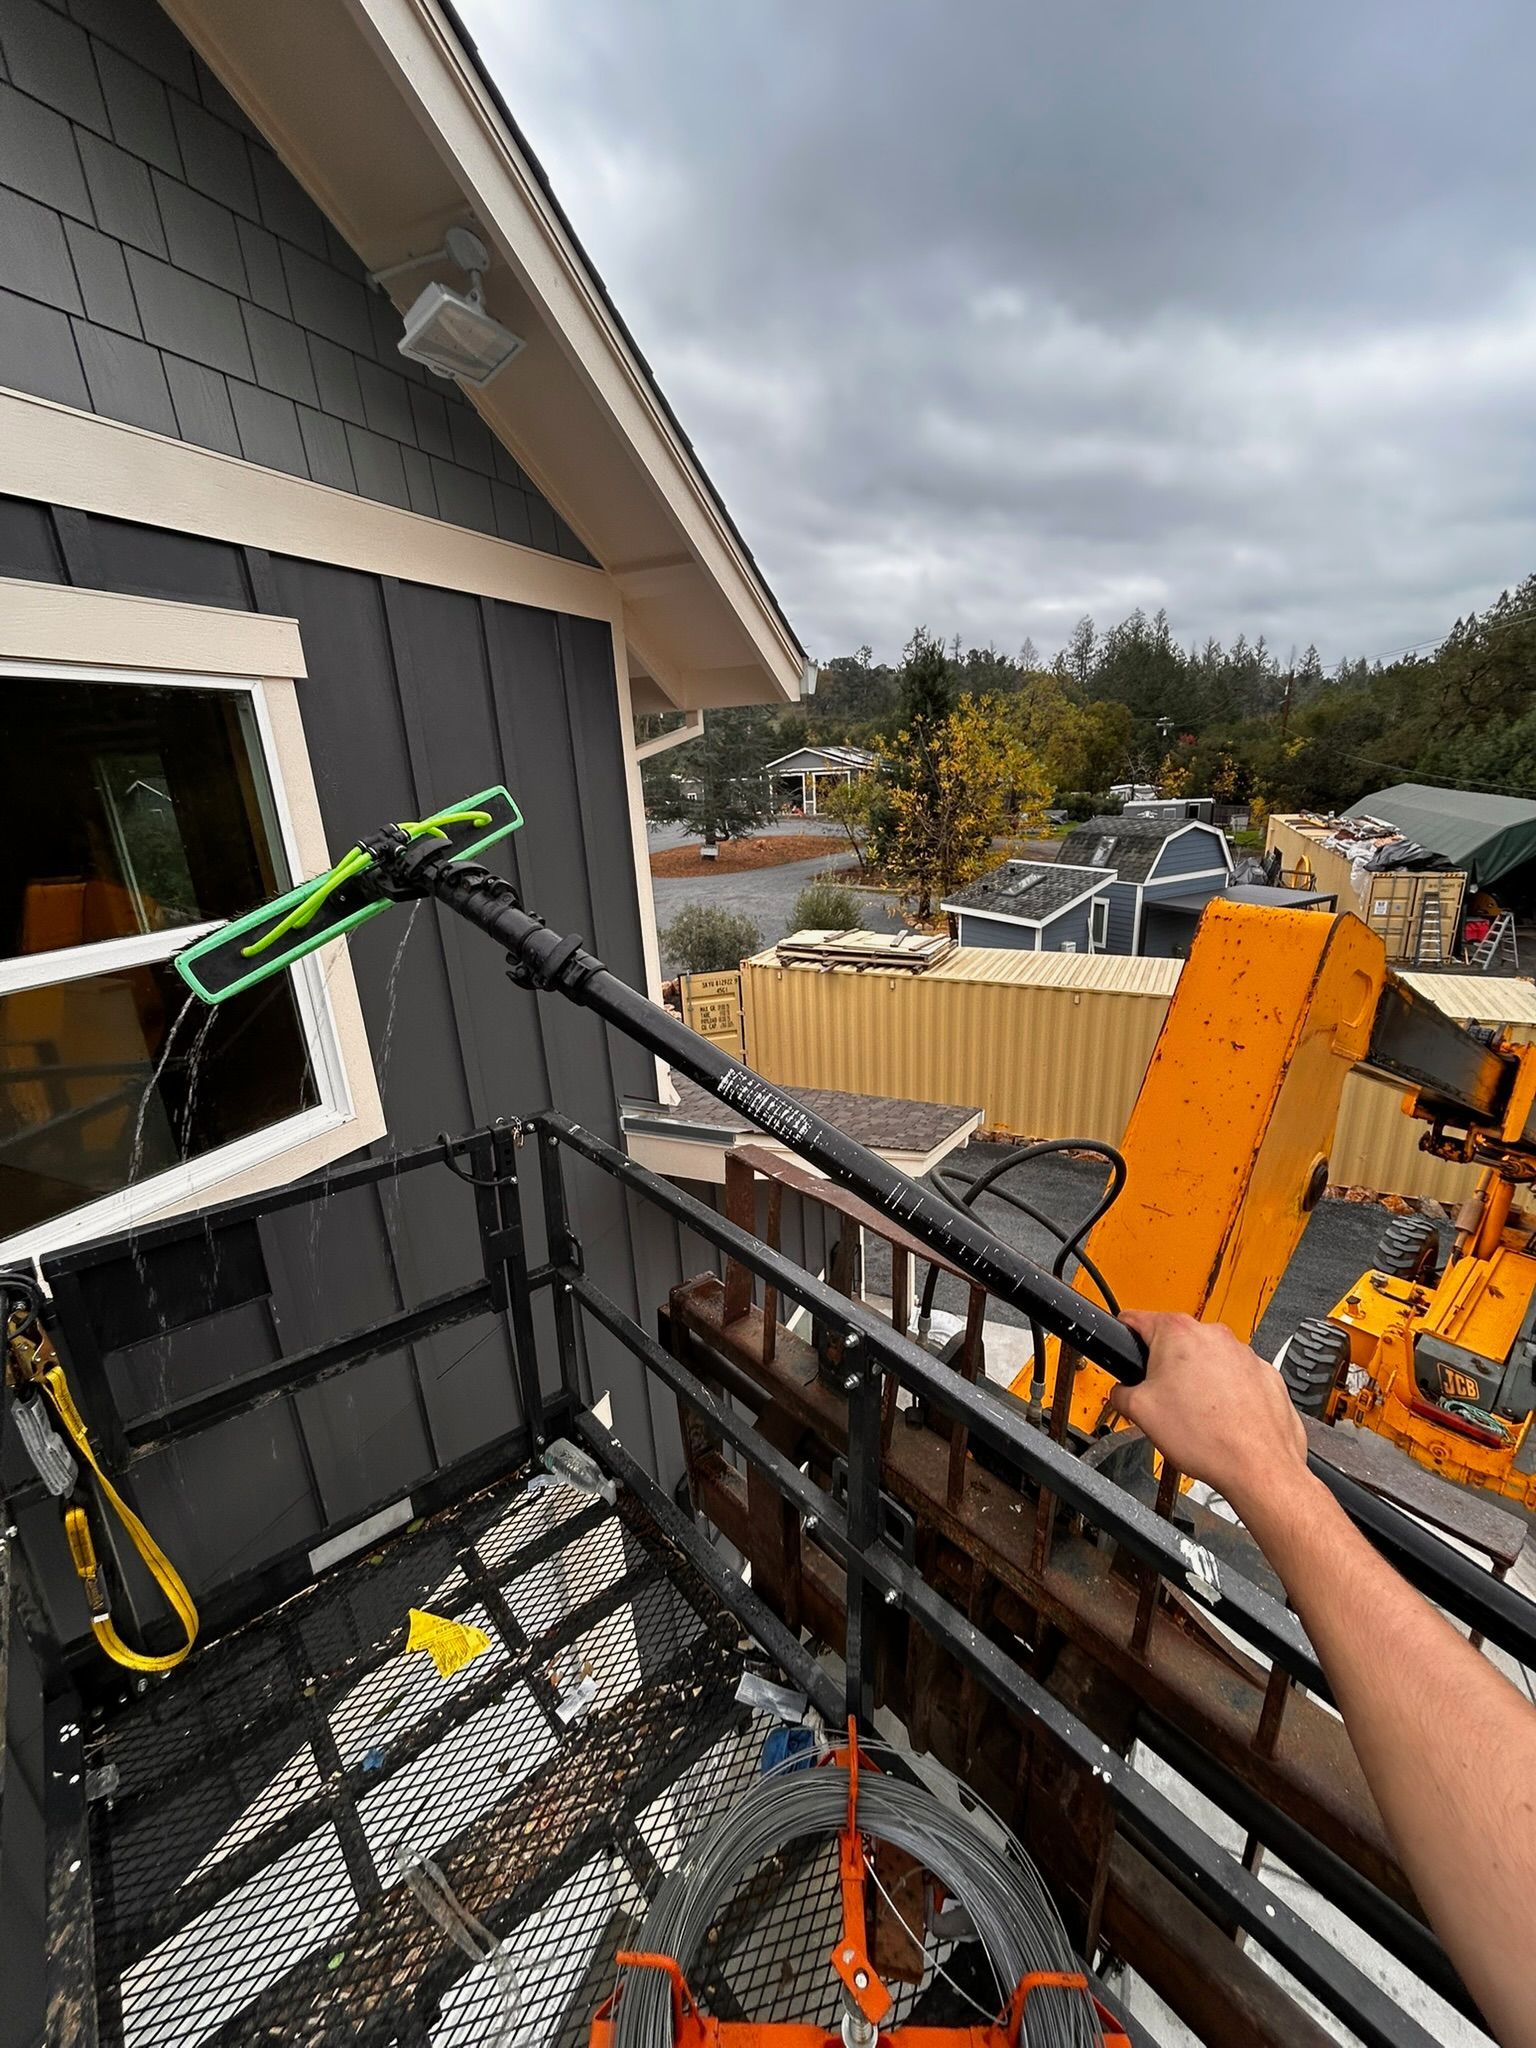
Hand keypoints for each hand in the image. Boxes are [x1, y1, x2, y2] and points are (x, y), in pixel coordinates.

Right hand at [1109, 1310, 1310, 1522]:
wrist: (1259, 1466)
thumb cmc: (1208, 1438)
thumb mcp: (1140, 1413)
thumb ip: (1121, 1392)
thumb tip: (1122, 1392)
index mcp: (1178, 1333)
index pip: (1136, 1319)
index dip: (1122, 1336)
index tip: (1124, 1347)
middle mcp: (1214, 1334)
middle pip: (1175, 1344)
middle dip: (1164, 1370)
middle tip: (1162, 1402)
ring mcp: (1244, 1353)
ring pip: (1207, 1361)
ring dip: (1197, 1382)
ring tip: (1194, 1417)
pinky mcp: (1265, 1374)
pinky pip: (1235, 1378)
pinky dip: (1226, 1395)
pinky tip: (1220, 1420)